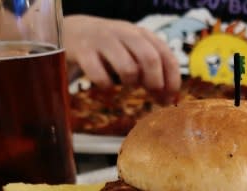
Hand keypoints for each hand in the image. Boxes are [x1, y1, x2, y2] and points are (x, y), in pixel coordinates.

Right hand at [64, 15, 180, 97]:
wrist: (74, 32)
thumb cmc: (113, 50)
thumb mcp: (135, 53)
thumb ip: (153, 72)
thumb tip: (168, 101)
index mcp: (143, 35)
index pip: (167, 57)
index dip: (172, 82)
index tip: (169, 99)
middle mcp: (126, 33)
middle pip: (151, 60)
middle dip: (155, 83)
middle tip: (152, 94)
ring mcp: (104, 40)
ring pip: (128, 69)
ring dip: (131, 83)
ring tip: (127, 84)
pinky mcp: (84, 51)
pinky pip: (101, 77)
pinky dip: (106, 86)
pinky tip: (106, 84)